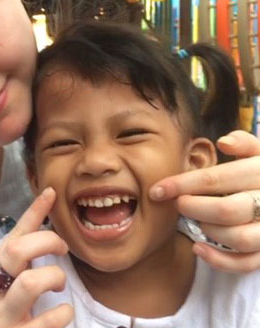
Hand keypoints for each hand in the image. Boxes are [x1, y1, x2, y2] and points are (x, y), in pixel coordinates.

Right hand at [0, 187, 73, 327]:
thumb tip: (38, 242)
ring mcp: (4, 317)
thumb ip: (9, 268)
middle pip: (18, 251)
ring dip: (54, 276)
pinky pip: (49, 321)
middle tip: (62, 248)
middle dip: (47, 241)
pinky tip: (63, 313)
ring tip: (59, 284)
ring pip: (31, 282)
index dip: (32, 213)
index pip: (11, 237)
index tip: (51, 193)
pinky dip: (64, 313)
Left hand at [149, 130, 259, 272]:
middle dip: (193, 208)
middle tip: (177, 205)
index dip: (182, 184)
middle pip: (227, 210)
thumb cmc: (259, 175)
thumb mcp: (258, 154)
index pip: (216, 179)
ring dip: (208, 230)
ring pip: (240, 238)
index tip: (157, 190)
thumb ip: (244, 143)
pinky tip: (198, 248)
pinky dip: (219, 260)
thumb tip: (223, 142)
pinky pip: (246, 263)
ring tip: (193, 222)